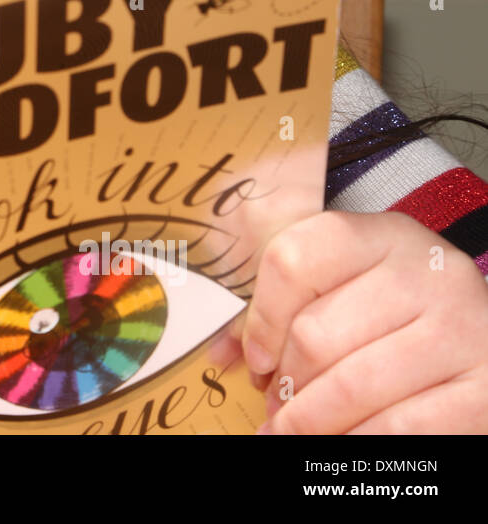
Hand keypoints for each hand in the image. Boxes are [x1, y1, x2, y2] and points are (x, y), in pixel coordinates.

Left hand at [241, 209, 487, 432]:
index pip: (294, 260)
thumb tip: (220, 355)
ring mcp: (463, 328)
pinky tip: (337, 445)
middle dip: (284, 383)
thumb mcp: (345, 288)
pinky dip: (357, 443)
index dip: (261, 318)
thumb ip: (281, 311)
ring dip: (310, 422)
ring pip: (353, 385)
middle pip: (316, 333)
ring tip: (292, 431)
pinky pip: (401, 427)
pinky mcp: (486, 387)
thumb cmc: (399, 313)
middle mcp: (427, 274)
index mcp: (381, 236)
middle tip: (274, 408)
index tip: (256, 358)